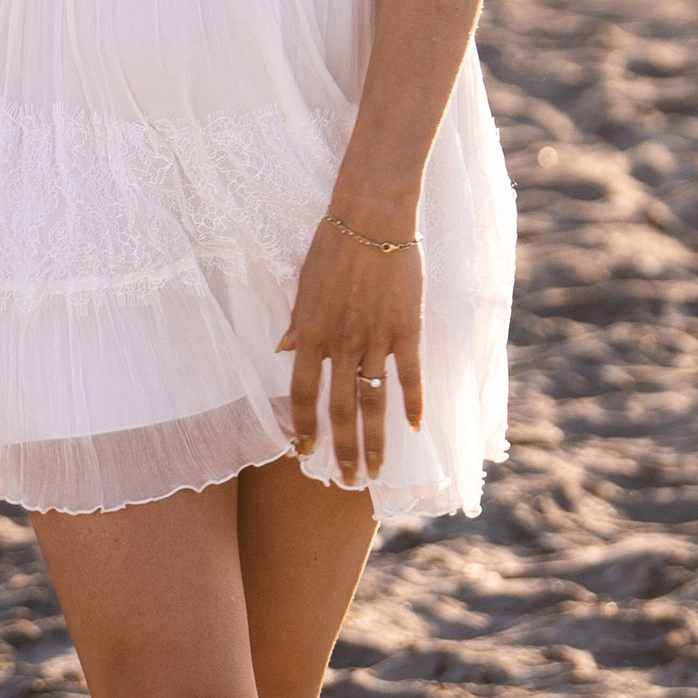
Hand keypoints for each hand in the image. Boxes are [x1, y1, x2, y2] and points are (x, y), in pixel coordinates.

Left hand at [282, 211, 422, 488]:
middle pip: (340, 408)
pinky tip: (415, 429)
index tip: (304, 453)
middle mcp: (342, 343)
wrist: (372, 217)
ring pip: (374, 400)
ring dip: (376, 440)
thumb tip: (283, 350)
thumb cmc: (333, 245)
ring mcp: (376, 338)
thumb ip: (298, 322)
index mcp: (311, 333)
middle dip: (343, 449)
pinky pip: (410, 374)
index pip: (304, 393)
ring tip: (378, 470)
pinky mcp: (406, 328)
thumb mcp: (304, 284)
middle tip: (348, 481)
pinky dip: (413, 403)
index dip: (303, 426)